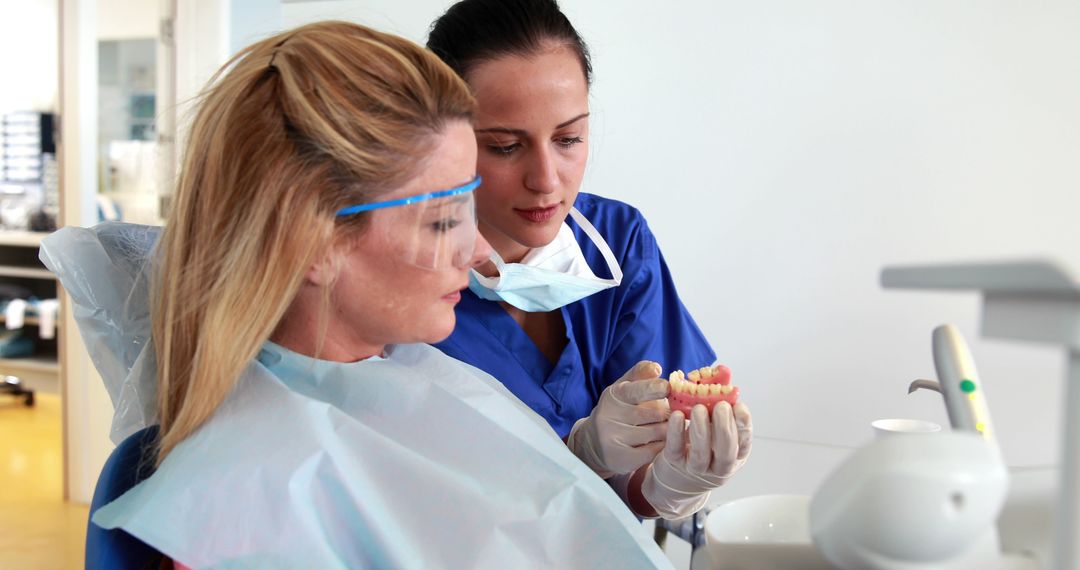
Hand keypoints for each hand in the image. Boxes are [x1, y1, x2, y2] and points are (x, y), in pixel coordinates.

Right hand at [566, 361, 670, 478]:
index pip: (635, 390)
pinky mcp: (623, 459)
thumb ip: (640, 374)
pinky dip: (662, 446)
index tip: (667, 387)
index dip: (653, 388)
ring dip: (669, 430)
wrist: (594, 444)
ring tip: (667, 428)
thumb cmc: (618, 410)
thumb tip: (656, 368)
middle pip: (654, 413)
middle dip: (668, 412)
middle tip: (673, 414)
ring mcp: (614, 439)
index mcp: (614, 396)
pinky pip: (654, 451)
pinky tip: (661, 443)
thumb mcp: (623, 388)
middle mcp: (610, 417)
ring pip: (658, 433)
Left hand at [641, 400, 752, 518]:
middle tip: (721, 406)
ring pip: (701, 454)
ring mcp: (696, 468)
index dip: (744, 425)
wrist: (676, 480)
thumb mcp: (716, 431)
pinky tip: (677, 416)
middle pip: (726, 452)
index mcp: (735, 456)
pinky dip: (676, 432)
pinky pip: (675, 449)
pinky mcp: (674, 464)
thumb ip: (721, 407)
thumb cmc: (702, 448)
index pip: (744, 442)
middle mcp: (718, 467)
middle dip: (725, 428)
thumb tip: (724, 374)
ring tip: (699, 408)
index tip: (739, 405)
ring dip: (701, 430)